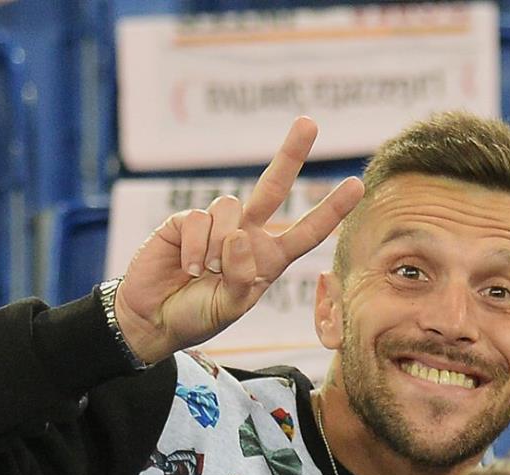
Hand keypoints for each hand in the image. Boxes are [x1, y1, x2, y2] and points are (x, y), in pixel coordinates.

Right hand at [113, 116, 364, 364]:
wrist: (153, 318)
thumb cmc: (197, 316)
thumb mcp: (230, 308)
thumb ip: (242, 279)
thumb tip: (241, 236)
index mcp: (268, 259)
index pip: (306, 231)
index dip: (331, 210)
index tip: (356, 185)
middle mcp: (246, 235)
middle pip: (273, 187)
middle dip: (291, 154)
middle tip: (309, 122)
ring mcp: (215, 225)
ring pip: (230, 209)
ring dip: (218, 245)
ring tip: (203, 272)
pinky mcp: (183, 221)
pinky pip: (197, 220)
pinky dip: (193, 247)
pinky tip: (185, 266)